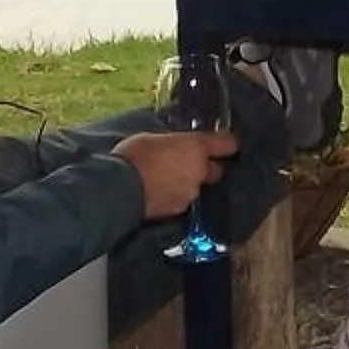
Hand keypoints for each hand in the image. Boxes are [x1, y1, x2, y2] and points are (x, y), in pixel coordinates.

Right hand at [118, 129, 237, 219]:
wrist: (120, 189)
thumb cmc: (134, 155)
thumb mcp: (153, 138)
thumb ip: (172, 143)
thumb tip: (175, 145)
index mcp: (196, 147)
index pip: (227, 144)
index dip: (227, 144)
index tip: (226, 144)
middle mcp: (200, 171)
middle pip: (215, 170)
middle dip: (206, 168)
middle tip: (188, 163)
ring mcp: (191, 193)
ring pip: (197, 187)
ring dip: (187, 183)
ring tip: (165, 179)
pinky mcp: (179, 210)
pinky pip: (183, 200)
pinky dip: (175, 196)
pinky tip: (159, 192)